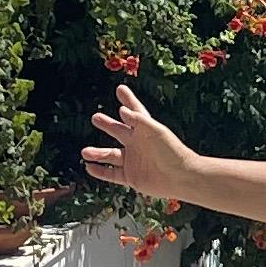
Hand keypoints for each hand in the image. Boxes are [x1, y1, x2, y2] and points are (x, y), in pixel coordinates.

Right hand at [82, 84, 196, 206]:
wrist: (181, 177)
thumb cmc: (172, 152)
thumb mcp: (156, 132)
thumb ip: (138, 121)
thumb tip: (121, 110)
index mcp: (145, 130)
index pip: (134, 111)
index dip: (128, 100)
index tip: (120, 89)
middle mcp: (138, 144)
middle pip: (118, 131)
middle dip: (107, 124)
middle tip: (95, 117)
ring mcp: (134, 160)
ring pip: (111, 155)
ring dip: (98, 153)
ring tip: (84, 151)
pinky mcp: (132, 176)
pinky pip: (112, 174)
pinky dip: (100, 171)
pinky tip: (89, 167)